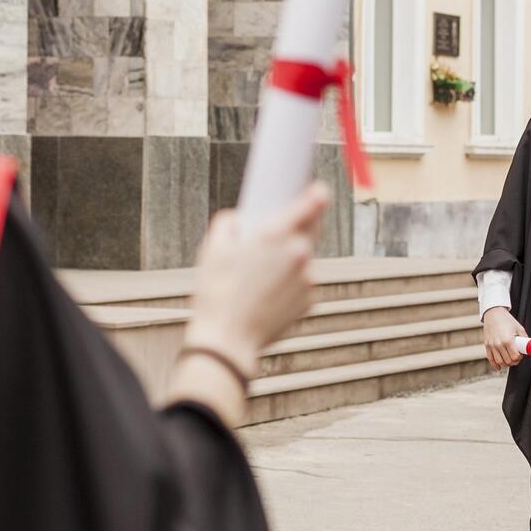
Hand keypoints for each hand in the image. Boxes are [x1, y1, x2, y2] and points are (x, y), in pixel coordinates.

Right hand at [182, 183, 329, 376]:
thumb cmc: (216, 292)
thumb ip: (228, 222)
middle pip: (311, 229)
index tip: (318, 190)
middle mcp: (299, 253)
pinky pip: (301, 283)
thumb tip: (239, 219)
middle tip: (275, 236)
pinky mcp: (309, 301)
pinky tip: (265, 294)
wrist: (227, 340)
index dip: (317, 193)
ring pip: (303, 259)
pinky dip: (289, 284)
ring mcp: (307, 279)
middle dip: (299, 226)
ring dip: (288, 260)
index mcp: (277, 234)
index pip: (312, 203)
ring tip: (258, 277)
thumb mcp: (213, 248)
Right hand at [483, 307, 526, 369]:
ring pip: (499, 362)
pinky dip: (495, 365)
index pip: (515, 357)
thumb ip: (525, 338)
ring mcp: (492, 345)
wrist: (493, 313)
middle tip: (516, 357)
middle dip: (514, 361)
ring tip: (509, 360)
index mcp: (508, 340)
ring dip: (506, 364)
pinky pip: (490, 359)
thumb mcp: (519, 328)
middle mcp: (498, 344)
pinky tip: (499, 367)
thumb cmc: (506, 319)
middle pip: (507, 361)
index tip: (521, 355)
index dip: (519, 358)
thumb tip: (530, 346)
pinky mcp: (487, 345)